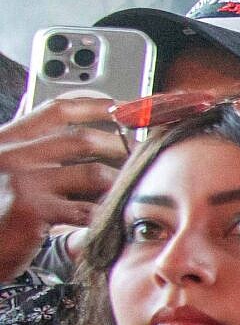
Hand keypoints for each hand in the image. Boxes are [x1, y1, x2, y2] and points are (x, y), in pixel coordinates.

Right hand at [0, 96, 126, 280]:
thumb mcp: (5, 171)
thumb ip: (35, 153)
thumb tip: (83, 138)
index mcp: (6, 140)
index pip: (57, 109)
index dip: (97, 105)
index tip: (125, 106)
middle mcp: (11, 154)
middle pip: (82, 139)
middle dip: (120, 145)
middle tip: (141, 154)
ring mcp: (21, 181)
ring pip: (92, 173)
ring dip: (120, 182)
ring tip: (132, 190)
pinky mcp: (31, 211)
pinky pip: (86, 210)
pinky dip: (105, 214)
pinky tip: (114, 219)